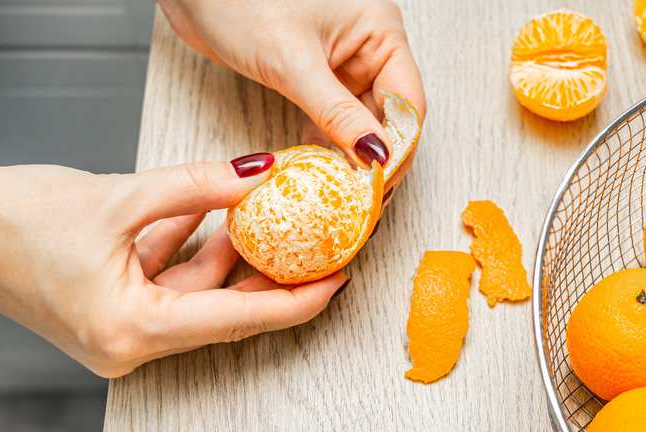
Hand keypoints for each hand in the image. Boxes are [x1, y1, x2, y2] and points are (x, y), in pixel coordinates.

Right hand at [0, 154, 347, 377]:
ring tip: (271, 220)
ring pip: (196, 292)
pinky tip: (209, 215)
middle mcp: (130, 342)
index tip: (335, 283)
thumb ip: (196, 187)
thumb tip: (255, 174)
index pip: (238, 318)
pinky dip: (189, 248)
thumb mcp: (117, 196)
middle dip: (271, 276)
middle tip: (320, 253)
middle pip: (224, 310)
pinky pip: (168, 281)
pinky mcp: (114, 309)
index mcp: (133, 329)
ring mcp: (122, 328)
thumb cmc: (9, 225)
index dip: (294, 300)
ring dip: (228, 254)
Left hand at [157, 0, 425, 194]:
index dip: (398, 146)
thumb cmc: (239, 0)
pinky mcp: (312, 75)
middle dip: (376, 158)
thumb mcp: (293, 62)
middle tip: (364, 199)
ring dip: (350, 156)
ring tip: (343, 194)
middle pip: (387, 115)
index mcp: (379, 29)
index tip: (381, 184)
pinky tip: (319, 171)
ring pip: (358, 120)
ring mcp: (340, 61)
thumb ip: (337, 113)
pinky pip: (331, 118)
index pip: (406, 101)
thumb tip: (374, 155)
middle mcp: (367, 45)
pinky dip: (325, 144)